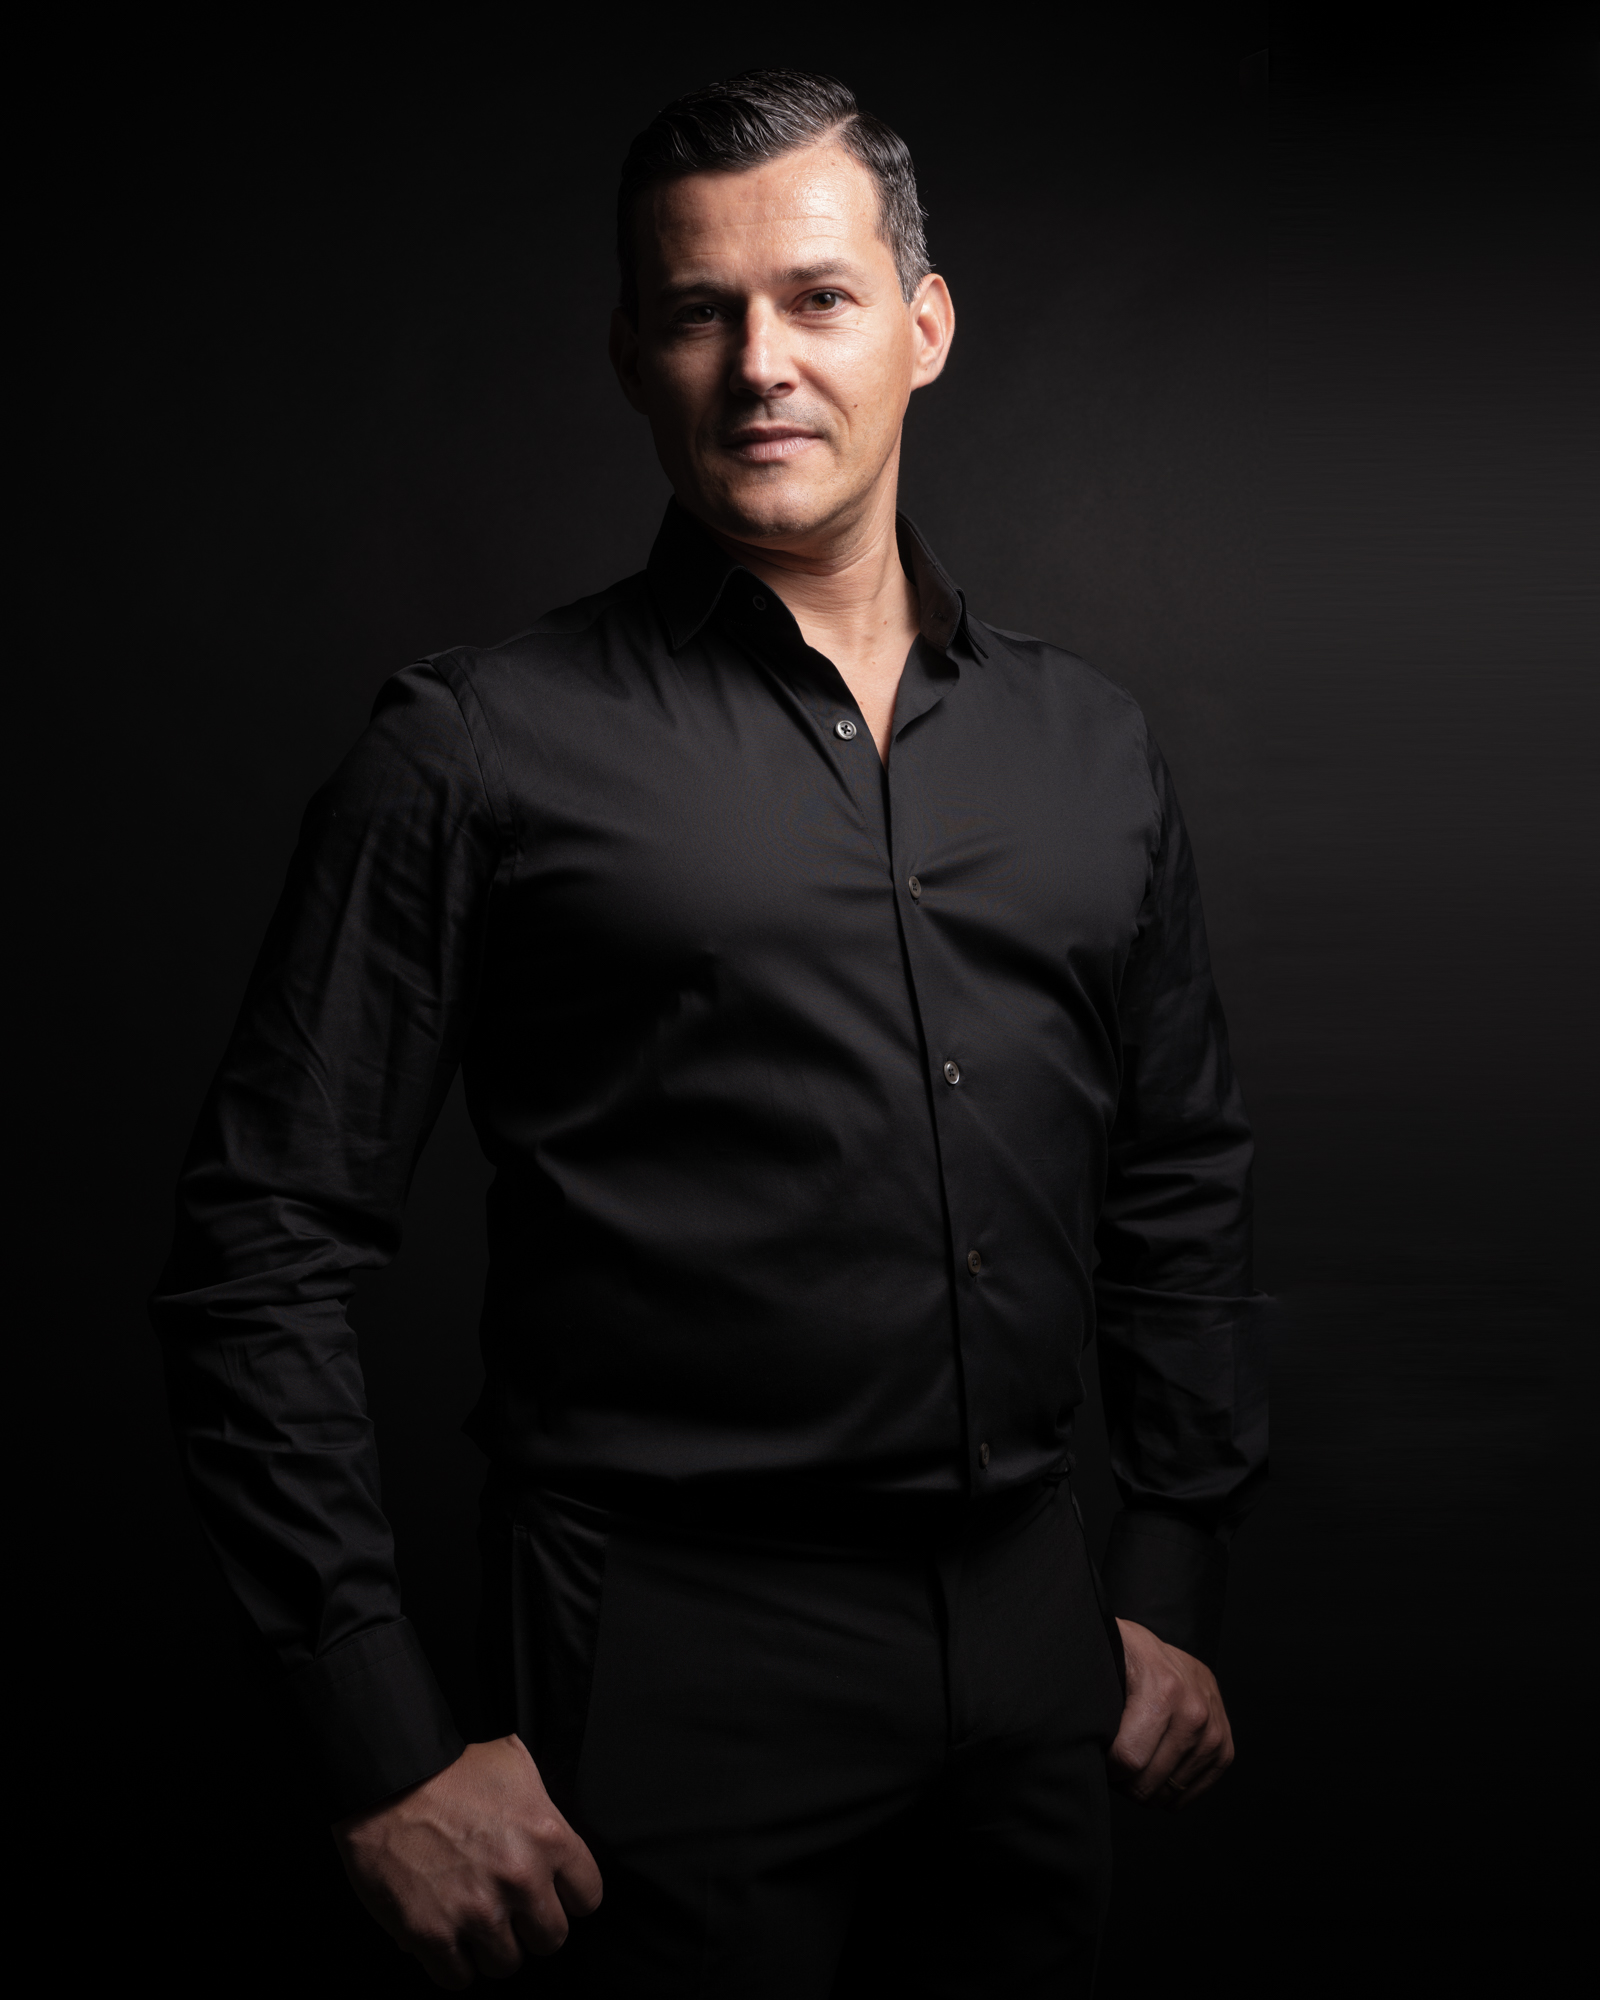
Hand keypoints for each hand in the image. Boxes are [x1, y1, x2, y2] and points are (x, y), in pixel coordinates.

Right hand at [333, 1734, 602, 1988]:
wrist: (389, 1776)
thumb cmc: (453, 1765)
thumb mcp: (516, 1766)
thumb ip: (543, 1808)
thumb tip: (551, 1845)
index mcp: (547, 1838)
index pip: (587, 1897)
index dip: (567, 1896)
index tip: (550, 1893)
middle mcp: (520, 1880)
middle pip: (550, 1939)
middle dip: (531, 1927)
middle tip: (510, 1909)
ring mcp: (476, 1912)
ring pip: (506, 1964)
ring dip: (491, 1947)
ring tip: (474, 1921)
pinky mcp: (431, 1934)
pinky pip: (457, 1978)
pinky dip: (452, 1963)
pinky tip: (446, 1936)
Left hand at [1108, 1619, 1233, 1808]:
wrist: (1161, 1650)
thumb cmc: (1124, 1658)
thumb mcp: (1103, 1664)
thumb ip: (1092, 1701)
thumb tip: (1076, 1739)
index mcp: (1164, 1690)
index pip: (1128, 1760)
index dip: (1106, 1765)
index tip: (1098, 1753)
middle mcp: (1195, 1712)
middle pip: (1148, 1783)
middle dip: (1123, 1781)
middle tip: (1113, 1761)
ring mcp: (1214, 1732)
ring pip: (1168, 1794)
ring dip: (1145, 1786)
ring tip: (1133, 1760)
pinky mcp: (1224, 1748)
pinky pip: (1191, 1793)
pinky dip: (1168, 1791)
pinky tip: (1153, 1769)